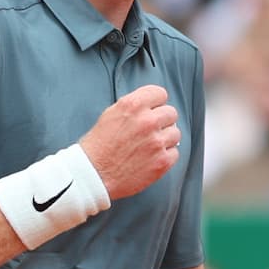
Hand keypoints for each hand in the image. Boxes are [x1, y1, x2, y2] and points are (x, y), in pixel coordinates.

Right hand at [79, 84, 179, 199]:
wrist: (92, 175)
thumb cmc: (97, 147)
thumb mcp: (110, 115)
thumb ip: (133, 107)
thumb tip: (151, 105)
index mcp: (133, 105)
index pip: (160, 94)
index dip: (156, 103)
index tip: (153, 110)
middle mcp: (147, 121)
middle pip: (171, 113)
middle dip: (162, 121)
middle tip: (151, 131)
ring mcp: (156, 142)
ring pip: (175, 133)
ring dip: (165, 139)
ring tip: (149, 146)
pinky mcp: (162, 161)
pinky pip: (175, 153)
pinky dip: (165, 156)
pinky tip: (151, 158)